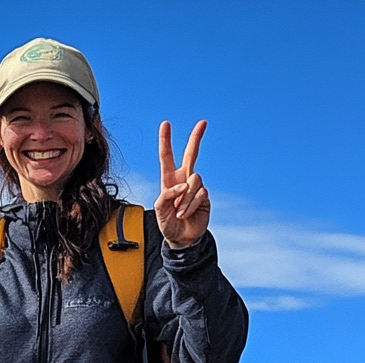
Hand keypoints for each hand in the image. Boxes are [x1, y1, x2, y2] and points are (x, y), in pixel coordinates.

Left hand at [154, 120, 209, 248]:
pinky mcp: (204, 197)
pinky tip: (186, 214)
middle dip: (196, 138)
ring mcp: (195, 187)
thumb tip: (182, 185)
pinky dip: (191, 206)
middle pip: (192, 154)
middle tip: (202, 122)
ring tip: (179, 212)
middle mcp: (184, 180)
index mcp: (169, 180)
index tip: (165, 124)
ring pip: (193, 181)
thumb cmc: (168, 223)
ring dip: (185, 199)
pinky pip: (200, 194)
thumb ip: (167, 195)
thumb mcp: (160, 209)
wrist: (181, 238)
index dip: (165, 141)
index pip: (166, 157)